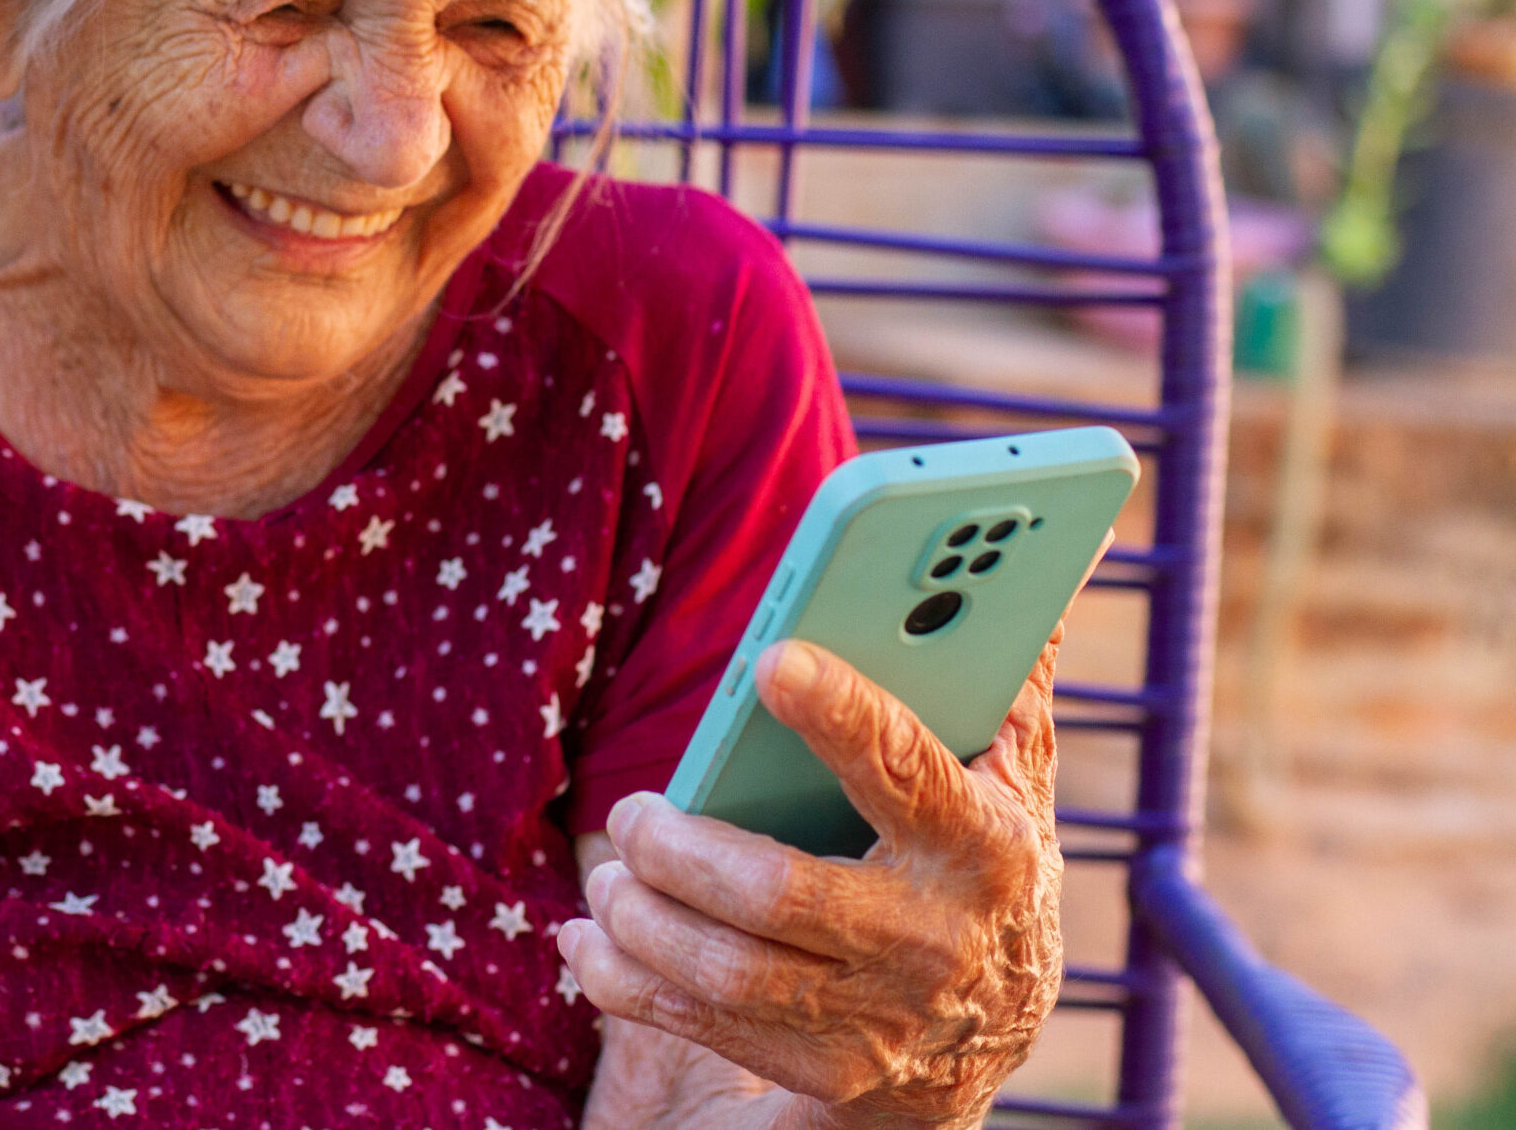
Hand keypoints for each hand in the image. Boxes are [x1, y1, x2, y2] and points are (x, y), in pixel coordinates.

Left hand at [556, 629, 1068, 1129]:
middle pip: (779, 893)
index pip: (908, 771)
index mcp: (986, 845)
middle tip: (633, 811)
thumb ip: (1007, 673)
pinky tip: (586, 936)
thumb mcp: (1012, 772)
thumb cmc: (978, 859)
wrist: (988, 1032)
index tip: (773, 659)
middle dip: (681, 848)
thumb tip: (1040, 557)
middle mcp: (932, 940)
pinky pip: (696, 1022)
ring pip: (725, 967)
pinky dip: (621, 979)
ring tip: (612, 864)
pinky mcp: (822, 1070)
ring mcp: (876, 1017)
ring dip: (640, 912)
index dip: (844, 715)